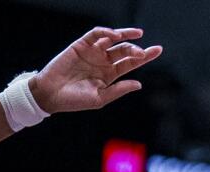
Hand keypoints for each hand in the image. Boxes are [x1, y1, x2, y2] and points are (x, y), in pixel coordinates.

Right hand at [28, 27, 162, 113]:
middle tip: (143, 52)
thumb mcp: (100, 98)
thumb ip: (119, 90)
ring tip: (137, 35)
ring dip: (125, 36)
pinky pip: (95, 35)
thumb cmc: (75, 100)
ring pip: (112, 40)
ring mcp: (92, 52)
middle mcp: (103, 62)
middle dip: (136, 49)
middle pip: (125, 51)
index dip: (145, 56)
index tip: (158, 50)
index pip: (131, 63)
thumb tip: (139, 84)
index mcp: (110, 75)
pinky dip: (106, 32)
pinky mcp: (80, 45)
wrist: (51, 95)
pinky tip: (115, 35)